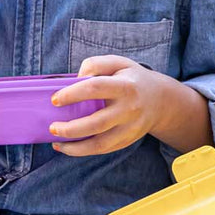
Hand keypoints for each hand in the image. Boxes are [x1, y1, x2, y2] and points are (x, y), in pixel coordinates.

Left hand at [48, 55, 165, 155]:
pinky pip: (104, 149)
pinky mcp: (128, 140)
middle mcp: (129, 109)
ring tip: (56, 143)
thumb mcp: (118, 62)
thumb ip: (95, 64)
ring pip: (101, 144)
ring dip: (76, 147)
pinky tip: (68, 147)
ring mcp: (130, 128)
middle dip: (72, 128)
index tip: (54, 99)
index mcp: (125, 86)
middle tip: (52, 127)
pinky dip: (84, 151)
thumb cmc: (131, 78)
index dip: (72, 94)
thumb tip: (75, 79)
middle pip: (97, 123)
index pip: (95, 88)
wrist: (161, 100)